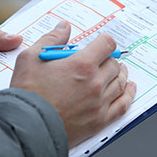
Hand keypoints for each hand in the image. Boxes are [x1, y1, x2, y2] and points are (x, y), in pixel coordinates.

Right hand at [10, 21, 136, 147]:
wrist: (26, 129)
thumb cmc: (27, 95)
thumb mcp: (31, 58)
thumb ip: (52, 39)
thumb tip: (64, 27)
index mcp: (82, 64)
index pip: (107, 44)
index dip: (104, 41)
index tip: (100, 43)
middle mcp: (95, 82)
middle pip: (114, 63)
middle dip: (109, 58)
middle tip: (103, 59)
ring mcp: (99, 102)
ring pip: (120, 82)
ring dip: (120, 73)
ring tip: (118, 70)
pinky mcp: (99, 121)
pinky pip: (122, 104)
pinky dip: (129, 95)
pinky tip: (129, 88)